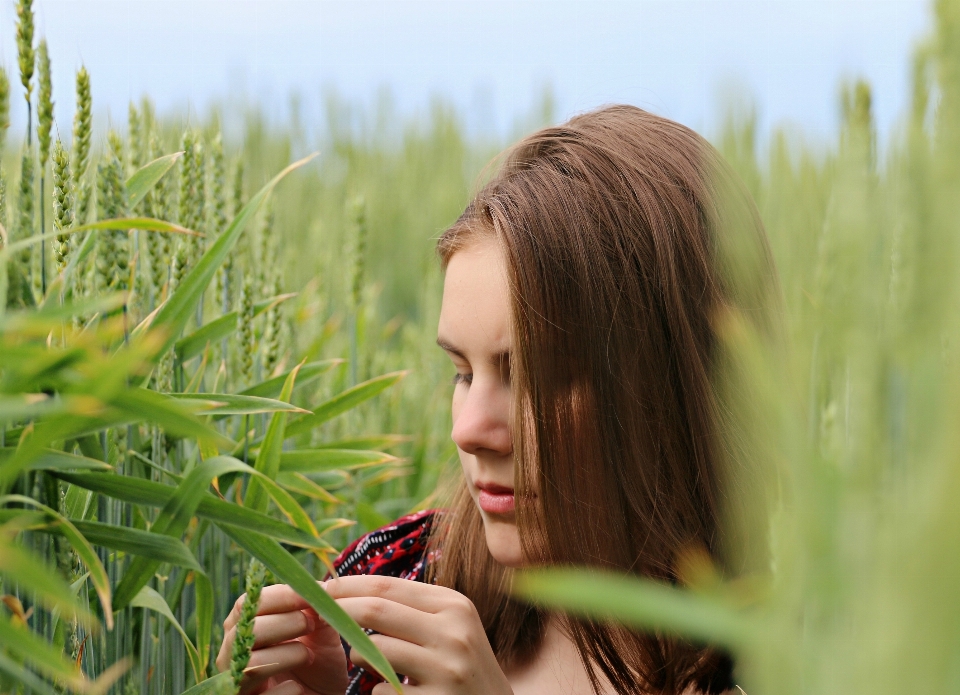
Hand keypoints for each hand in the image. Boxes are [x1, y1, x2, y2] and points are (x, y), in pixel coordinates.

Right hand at [216, 583, 348, 694]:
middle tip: (311, 625)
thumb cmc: (317, 660)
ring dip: (287, 654)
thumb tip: (317, 588)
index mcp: (244, 628)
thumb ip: (314, 609)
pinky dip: (286, 690)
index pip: (247, 604)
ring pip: (251, 664)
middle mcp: (232, 655)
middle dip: (284, 623)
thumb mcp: (320, 631)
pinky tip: (298, 687)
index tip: (308, 597)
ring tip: (309, 655)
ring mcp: (237, 684)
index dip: (280, 597)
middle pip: (246, 631)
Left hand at [324, 575, 513, 694]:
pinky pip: (382, 691)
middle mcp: (453, 632)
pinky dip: (377, 690)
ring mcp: (447, 669)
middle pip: (376, 610)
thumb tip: (350, 590)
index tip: (318, 588)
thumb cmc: (461, 664)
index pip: (387, 585)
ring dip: (357, 656)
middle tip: (315, 616)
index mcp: (454, 605)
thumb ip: (411, 608)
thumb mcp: (449, 626)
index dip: (346, 586)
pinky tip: (393, 691)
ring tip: (365, 660)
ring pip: (374, 651)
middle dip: (339, 612)